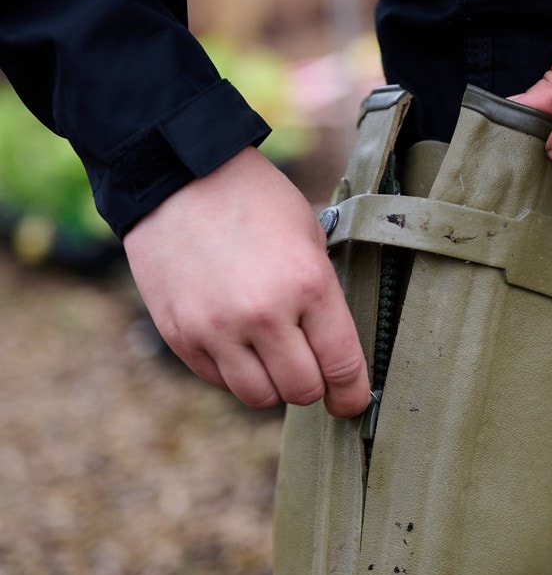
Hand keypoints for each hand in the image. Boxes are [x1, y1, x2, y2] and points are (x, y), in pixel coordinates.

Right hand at [123, 147, 369, 416]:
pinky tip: (237, 342)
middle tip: (309, 365)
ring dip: (272, 384)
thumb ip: (323, 297)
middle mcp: (262, 314)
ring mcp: (216, 329)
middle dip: (313, 384)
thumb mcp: (309, 236)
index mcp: (308, 285)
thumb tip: (333, 353)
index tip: (352, 400)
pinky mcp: (181, 335)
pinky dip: (234, 372)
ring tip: (272, 355)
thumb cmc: (254, 200)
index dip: (352, 394)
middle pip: (302, 390)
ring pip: (259, 397)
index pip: (342, 367)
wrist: (175, 175)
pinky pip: (218, 380)